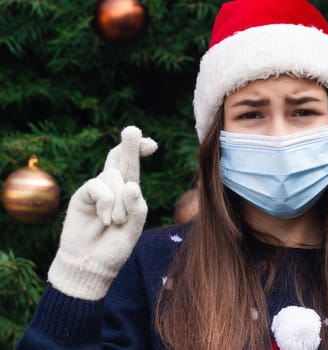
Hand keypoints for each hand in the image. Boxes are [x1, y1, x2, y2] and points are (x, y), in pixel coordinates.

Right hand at [48, 126, 157, 299]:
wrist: (90, 264)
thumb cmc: (114, 247)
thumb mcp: (134, 228)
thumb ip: (137, 208)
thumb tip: (131, 185)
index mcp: (128, 192)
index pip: (133, 165)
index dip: (139, 151)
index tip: (152, 145)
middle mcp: (112, 186)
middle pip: (119, 157)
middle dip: (129, 144)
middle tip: (132, 130)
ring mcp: (97, 189)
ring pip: (113, 177)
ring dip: (119, 202)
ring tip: (115, 222)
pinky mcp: (82, 196)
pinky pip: (99, 187)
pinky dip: (107, 203)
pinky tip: (104, 219)